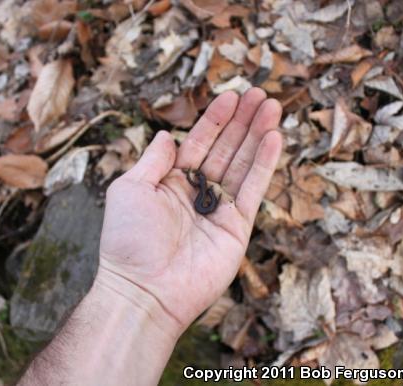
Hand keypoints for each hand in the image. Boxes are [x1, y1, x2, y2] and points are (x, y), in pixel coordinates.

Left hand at [97, 88, 282, 331]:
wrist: (144, 288)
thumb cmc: (128, 239)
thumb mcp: (130, 188)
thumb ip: (153, 160)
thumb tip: (167, 134)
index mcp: (170, 182)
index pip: (198, 143)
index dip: (214, 120)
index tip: (230, 96)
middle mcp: (196, 193)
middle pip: (225, 149)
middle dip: (242, 122)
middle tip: (259, 94)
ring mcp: (218, 210)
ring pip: (242, 164)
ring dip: (258, 135)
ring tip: (271, 107)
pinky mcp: (237, 228)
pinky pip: (253, 190)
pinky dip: (264, 164)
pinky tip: (274, 138)